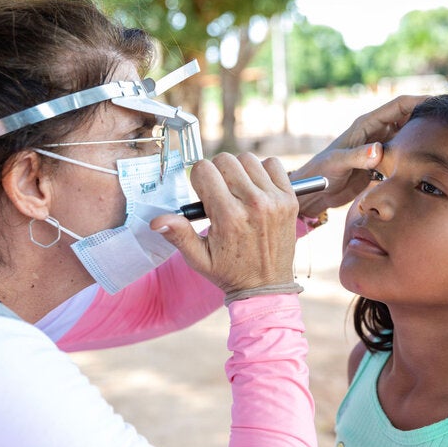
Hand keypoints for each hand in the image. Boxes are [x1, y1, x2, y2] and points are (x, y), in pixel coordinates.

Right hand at [151, 152, 297, 292]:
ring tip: (238, 192)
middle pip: (225, 160)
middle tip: (220, 194)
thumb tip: (157, 221)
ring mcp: (274, 200)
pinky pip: (274, 164)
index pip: (204, 170)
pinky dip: (263, 172)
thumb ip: (179, 235)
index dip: (199, 180)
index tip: (204, 195)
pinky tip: (257, 189)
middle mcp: (253, 204)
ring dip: (239, 172)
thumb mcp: (198, 259)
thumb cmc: (229, 272)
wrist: (266, 286)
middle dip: (217, 173)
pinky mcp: (290, 199)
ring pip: (248, 160)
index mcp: (228, 216)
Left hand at [289, 95, 427, 216]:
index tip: (443, 104)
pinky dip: (417, 155)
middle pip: (409, 117)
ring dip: (425, 136)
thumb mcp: (338, 163)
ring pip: (409, 136)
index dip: (421, 101)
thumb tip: (379, 151)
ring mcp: (380, 147)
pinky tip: (433, 161)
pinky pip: (404, 154)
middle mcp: (376, 132)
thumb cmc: (321, 173)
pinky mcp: (381, 164)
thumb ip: (358, 156)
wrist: (315, 192)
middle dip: (429, 117)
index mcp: (367, 124)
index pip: (399, 105)